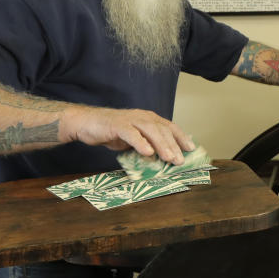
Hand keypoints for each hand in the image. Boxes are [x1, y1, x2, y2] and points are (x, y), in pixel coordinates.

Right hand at [62, 106, 194, 164]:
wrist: (87, 123)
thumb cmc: (112, 132)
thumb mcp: (134, 140)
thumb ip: (147, 145)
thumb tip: (162, 159)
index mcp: (148, 118)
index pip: (169, 127)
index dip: (181, 137)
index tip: (191, 148)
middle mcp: (142, 116)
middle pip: (163, 129)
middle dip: (174, 145)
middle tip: (179, 160)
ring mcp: (130, 119)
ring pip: (150, 130)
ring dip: (161, 145)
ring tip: (169, 158)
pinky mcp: (117, 125)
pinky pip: (131, 133)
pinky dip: (141, 142)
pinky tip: (147, 152)